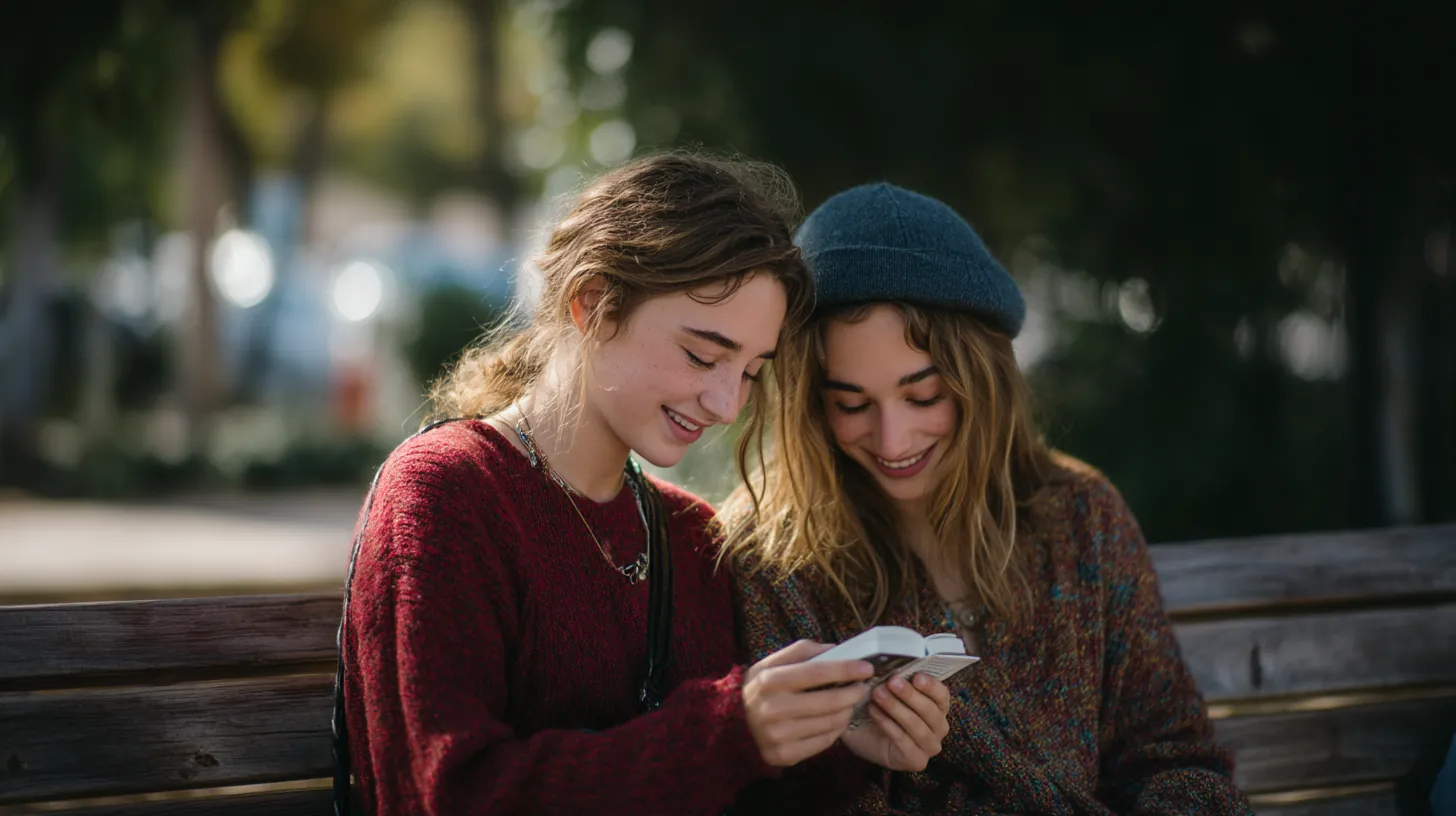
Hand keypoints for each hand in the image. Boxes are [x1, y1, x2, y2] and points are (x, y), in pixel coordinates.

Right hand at [742, 640, 874, 766]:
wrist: (732, 725)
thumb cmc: (759, 689)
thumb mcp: (771, 663)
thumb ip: (803, 652)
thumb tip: (838, 650)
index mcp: (769, 680)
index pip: (816, 672)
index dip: (845, 669)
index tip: (866, 667)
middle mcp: (772, 708)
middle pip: (828, 701)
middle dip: (852, 692)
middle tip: (862, 687)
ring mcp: (778, 735)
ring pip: (830, 723)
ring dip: (847, 711)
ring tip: (849, 702)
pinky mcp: (784, 755)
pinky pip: (824, 742)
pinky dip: (836, 730)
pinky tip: (835, 720)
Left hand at [841, 673, 950, 771]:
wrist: (861, 735)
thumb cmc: (879, 709)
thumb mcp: (887, 691)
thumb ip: (894, 680)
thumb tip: (892, 666)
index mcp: (937, 707)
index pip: (942, 695)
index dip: (931, 686)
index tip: (916, 676)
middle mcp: (938, 727)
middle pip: (931, 711)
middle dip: (910, 695)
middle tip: (892, 682)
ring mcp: (930, 746)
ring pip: (918, 727)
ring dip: (897, 709)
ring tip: (878, 695)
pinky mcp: (917, 760)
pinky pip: (905, 741)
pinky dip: (888, 725)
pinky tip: (874, 712)